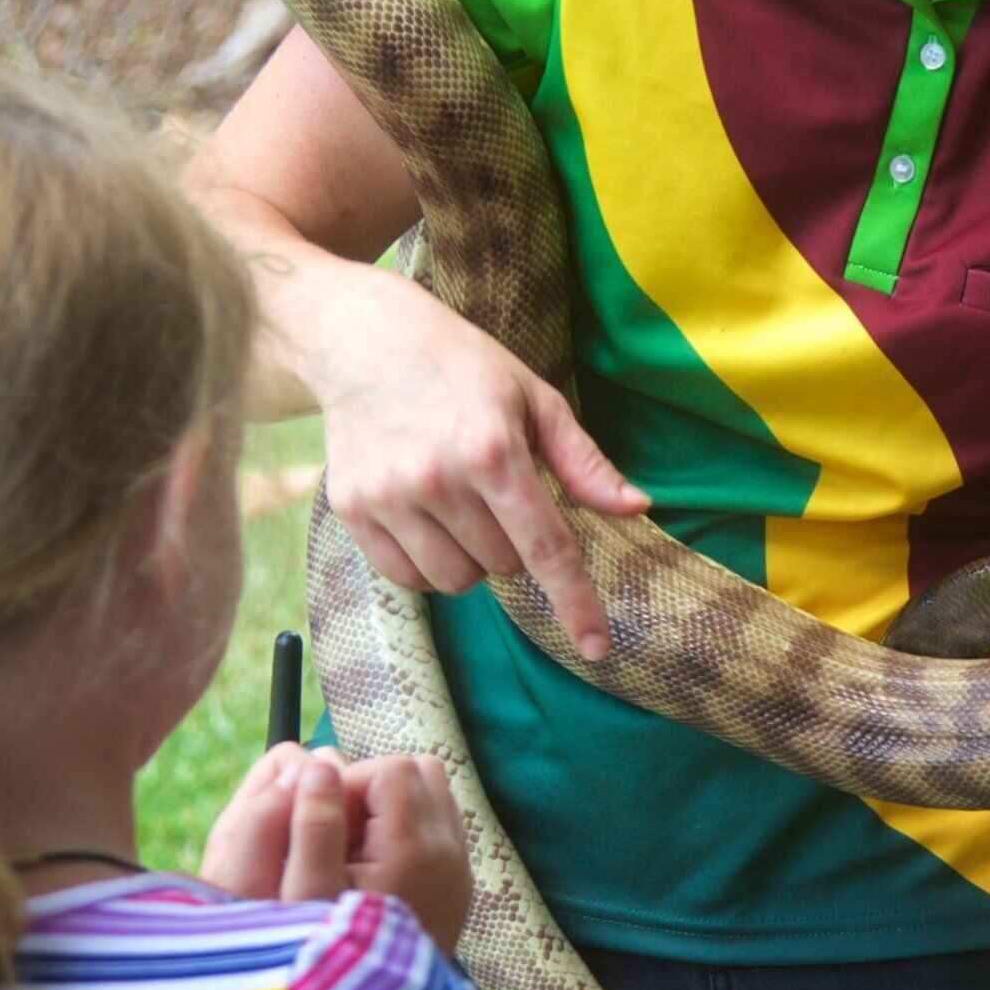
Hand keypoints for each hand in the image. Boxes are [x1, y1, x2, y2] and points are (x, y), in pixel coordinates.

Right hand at [198, 745, 478, 954]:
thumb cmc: (329, 962)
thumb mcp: (306, 891)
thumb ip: (311, 824)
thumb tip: (317, 763)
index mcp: (417, 848)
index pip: (389, 768)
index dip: (348, 784)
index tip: (322, 826)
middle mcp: (451, 853)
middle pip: (420, 772)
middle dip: (371, 789)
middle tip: (337, 836)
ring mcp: (460, 871)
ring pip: (432, 798)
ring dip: (389, 810)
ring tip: (351, 855)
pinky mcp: (459, 888)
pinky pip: (438, 830)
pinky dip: (405, 834)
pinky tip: (373, 874)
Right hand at [318, 263, 647, 657]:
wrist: (364, 342)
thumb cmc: (463, 368)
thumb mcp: (534, 398)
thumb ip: (584, 463)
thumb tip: (637, 509)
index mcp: (492, 450)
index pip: (546, 548)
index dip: (576, 602)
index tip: (597, 647)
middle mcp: (437, 479)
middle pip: (504, 567)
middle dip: (515, 545)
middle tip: (498, 496)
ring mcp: (388, 497)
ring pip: (456, 582)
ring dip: (473, 560)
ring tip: (461, 505)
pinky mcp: (351, 509)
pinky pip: (406, 578)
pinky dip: (428, 564)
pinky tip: (426, 519)